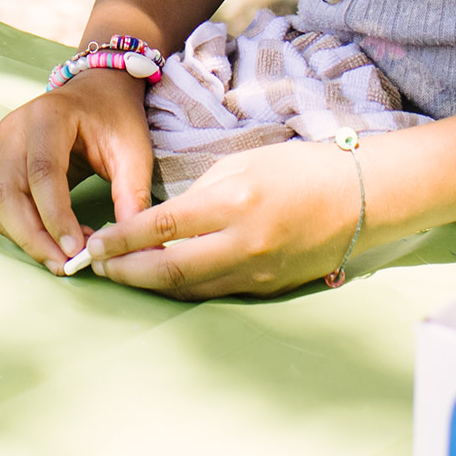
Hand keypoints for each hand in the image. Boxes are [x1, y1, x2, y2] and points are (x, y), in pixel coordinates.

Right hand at [0, 69, 154, 267]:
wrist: (99, 90)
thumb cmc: (116, 117)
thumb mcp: (133, 151)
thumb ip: (131, 195)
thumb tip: (128, 247)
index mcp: (48, 116)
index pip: (42, 173)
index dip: (55, 217)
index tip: (75, 251)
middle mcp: (16, 129)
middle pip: (10, 193)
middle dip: (34, 237)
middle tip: (64, 266)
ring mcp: (4, 145)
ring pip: (1, 205)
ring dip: (28, 238)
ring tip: (64, 258)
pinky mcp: (3, 161)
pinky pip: (5, 205)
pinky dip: (25, 229)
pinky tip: (56, 240)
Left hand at [89, 137, 361, 299]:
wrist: (360, 199)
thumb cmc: (300, 169)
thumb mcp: (243, 163)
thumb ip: (200, 195)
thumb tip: (165, 222)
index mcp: (234, 203)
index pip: (163, 227)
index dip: (122, 239)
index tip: (95, 243)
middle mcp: (243, 245)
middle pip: (168, 270)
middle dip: (126, 271)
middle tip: (97, 266)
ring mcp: (256, 273)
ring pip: (188, 289)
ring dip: (149, 284)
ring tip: (121, 273)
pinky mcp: (266, 289)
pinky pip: (215, 291)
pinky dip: (184, 286)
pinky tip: (163, 277)